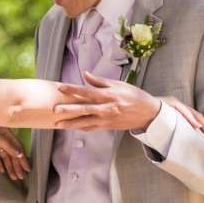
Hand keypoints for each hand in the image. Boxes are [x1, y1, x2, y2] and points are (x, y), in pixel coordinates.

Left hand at [0, 122, 30, 180]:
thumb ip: (8, 146)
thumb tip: (20, 154)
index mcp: (7, 134)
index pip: (19, 148)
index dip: (23, 159)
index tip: (28, 169)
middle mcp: (2, 138)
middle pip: (12, 154)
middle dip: (17, 166)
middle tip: (21, 177)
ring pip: (4, 157)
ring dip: (9, 167)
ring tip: (13, 177)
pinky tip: (2, 170)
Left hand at [53, 72, 203, 138]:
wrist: (149, 114)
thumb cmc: (134, 96)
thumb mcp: (119, 85)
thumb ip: (100, 81)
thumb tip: (85, 74)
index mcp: (109, 95)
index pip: (87, 91)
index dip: (73, 89)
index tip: (60, 87)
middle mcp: (106, 109)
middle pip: (84, 109)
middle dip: (69, 110)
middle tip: (54, 110)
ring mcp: (107, 120)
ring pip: (86, 122)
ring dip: (71, 123)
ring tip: (57, 124)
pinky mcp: (108, 127)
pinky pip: (92, 128)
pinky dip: (81, 128)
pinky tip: (71, 128)